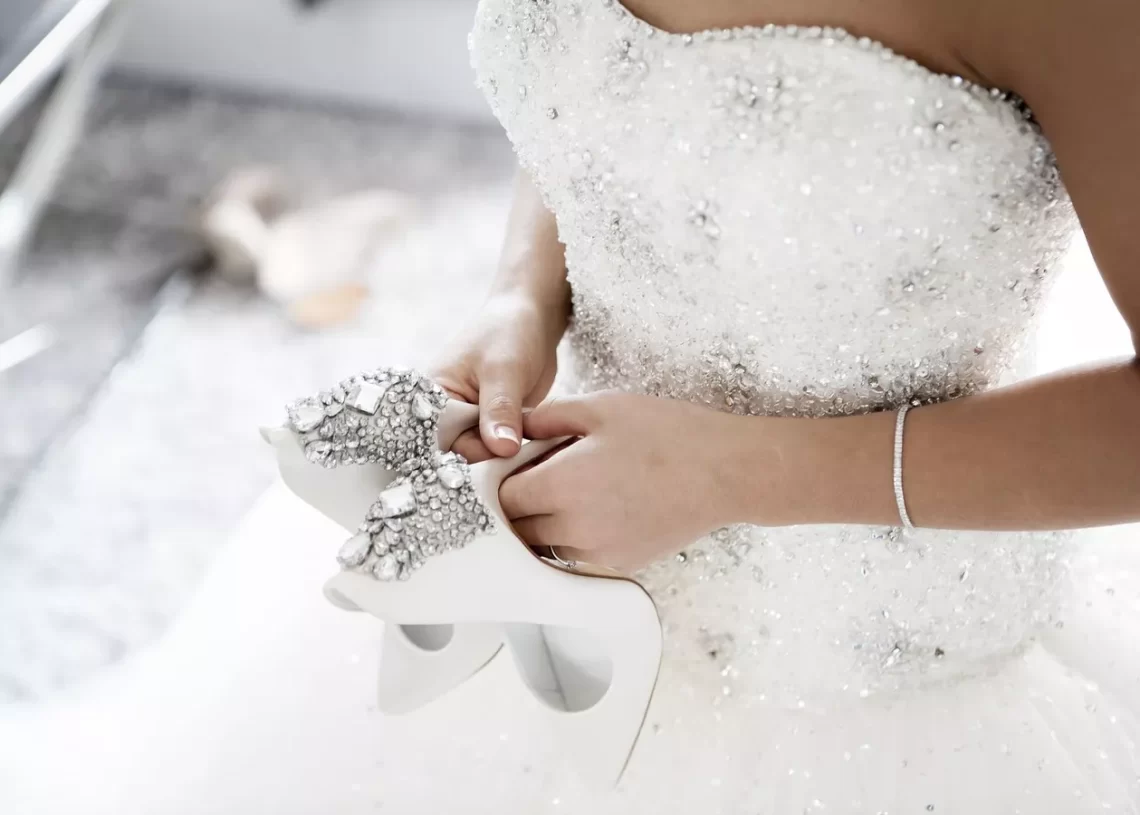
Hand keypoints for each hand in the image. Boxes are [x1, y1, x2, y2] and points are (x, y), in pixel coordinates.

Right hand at [430, 291, 565, 461]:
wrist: (533, 320)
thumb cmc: (509, 333)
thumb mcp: (504, 369)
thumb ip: (500, 409)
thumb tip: (502, 450)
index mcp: (432, 393)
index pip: (436, 438)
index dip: (462, 452)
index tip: (496, 456)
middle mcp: (445, 412)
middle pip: (458, 453)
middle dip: (487, 457)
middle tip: (518, 451)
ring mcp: (469, 421)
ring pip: (481, 455)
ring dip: (504, 457)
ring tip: (528, 445)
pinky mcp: (491, 426)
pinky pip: (497, 450)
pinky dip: (513, 452)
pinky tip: (532, 446)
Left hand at [499, 391, 758, 570]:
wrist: (725, 472)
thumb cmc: (667, 433)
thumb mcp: (601, 408)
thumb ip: (545, 419)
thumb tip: (509, 431)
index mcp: (562, 485)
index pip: (503, 497)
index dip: (503, 479)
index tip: (516, 462)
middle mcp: (574, 528)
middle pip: (518, 527)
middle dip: (520, 502)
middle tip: (542, 472)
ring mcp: (597, 553)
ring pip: (545, 545)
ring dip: (544, 522)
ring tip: (573, 488)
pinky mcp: (619, 564)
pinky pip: (576, 555)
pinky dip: (574, 535)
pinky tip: (599, 505)